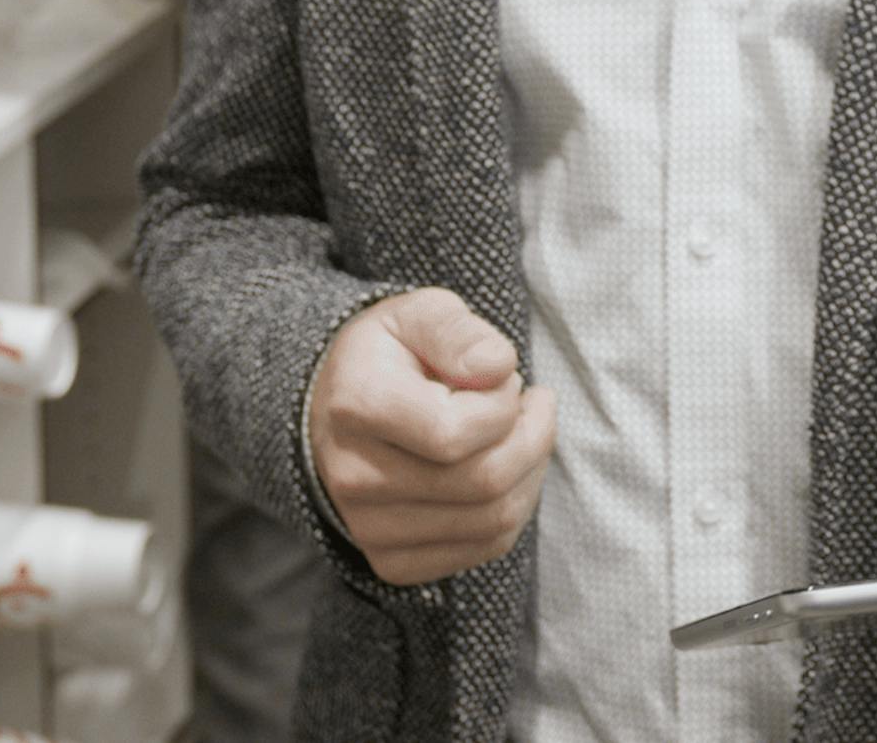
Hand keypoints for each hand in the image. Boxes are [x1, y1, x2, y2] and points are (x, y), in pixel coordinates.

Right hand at [306, 288, 555, 586]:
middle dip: (532, 438)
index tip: (504, 378)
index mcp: (356, 405)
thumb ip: (458, 331)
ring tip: (521, 431)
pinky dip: (516, 507)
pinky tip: (507, 467)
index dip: (502, 404)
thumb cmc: (393, 356)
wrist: (344, 410)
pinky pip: (486, 547)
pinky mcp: (392, 561)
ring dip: (531, 472)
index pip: (453, 433)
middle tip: (530, 403)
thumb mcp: (421, 314)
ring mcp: (369, 527)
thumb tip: (496, 368)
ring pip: (494, 520)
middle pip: (483, 482)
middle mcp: (353, 476)